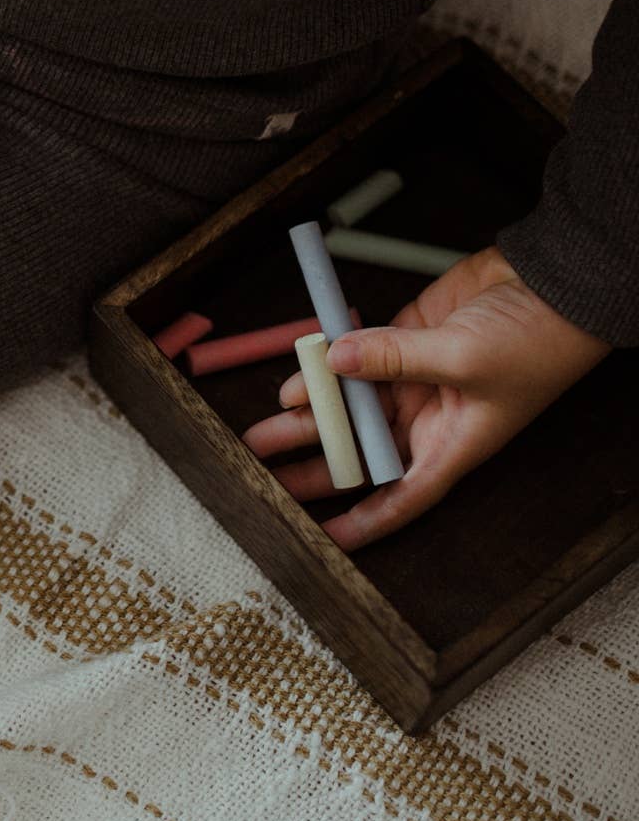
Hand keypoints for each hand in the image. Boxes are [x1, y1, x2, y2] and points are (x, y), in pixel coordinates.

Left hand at [240, 246, 609, 550]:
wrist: (556, 282)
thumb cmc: (537, 340)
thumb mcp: (464, 358)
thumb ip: (392, 358)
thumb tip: (334, 358)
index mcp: (454, 443)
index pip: (403, 495)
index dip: (364, 521)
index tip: (323, 538)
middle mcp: (431, 418)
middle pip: (363, 451)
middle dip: (316, 463)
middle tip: (266, 474)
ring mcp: (416, 377)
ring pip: (352, 406)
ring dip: (312, 415)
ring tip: (265, 428)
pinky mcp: (406, 338)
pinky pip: (356, 357)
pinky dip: (327, 364)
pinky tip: (299, 372)